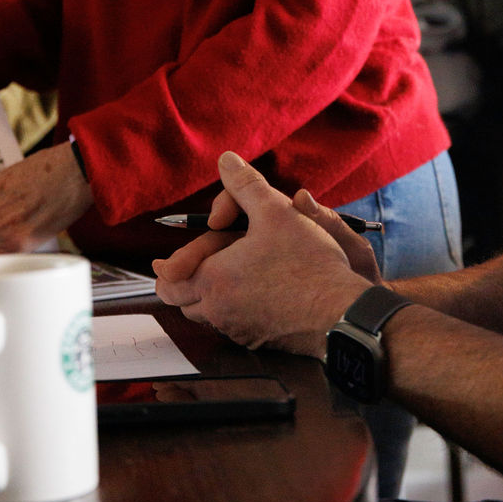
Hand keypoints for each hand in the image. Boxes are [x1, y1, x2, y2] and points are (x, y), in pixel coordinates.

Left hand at [153, 152, 369, 354]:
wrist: (340, 312)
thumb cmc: (308, 263)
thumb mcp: (277, 211)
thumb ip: (246, 184)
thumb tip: (226, 160)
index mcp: (213, 279)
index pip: (169, 281)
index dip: (166, 269)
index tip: (161, 263)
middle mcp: (219, 311)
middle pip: (183, 303)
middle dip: (184, 283)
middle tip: (188, 268)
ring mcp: (239, 331)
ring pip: (208, 316)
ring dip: (208, 298)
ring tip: (222, 277)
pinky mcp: (259, 341)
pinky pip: (233, 326)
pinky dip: (233, 310)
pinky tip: (252, 295)